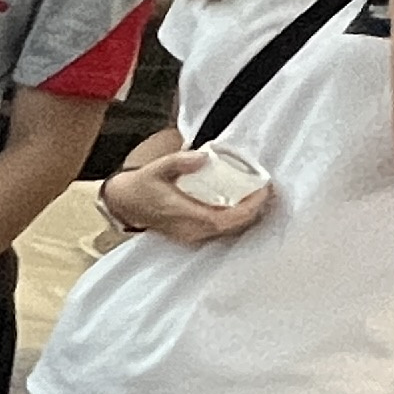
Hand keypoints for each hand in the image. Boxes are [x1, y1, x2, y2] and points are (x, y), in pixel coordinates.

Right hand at [101, 145, 272, 247]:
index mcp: (182, 215)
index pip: (223, 219)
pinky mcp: (193, 235)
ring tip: (261, 196)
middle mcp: (189, 230)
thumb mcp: (157, 168)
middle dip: (254, 210)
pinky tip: (245, 204)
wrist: (124, 203)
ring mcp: (191, 236)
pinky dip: (237, 219)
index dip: (247, 209)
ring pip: (228, 231)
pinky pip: (221, 230)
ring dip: (248, 215)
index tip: (263, 191)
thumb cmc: (142, 185)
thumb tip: (204, 158)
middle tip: (268, 190)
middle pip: (232, 227)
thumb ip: (180, 161)